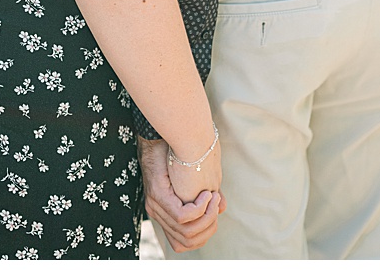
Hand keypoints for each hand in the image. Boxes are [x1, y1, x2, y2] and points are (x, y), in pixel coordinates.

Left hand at [139, 136, 223, 251]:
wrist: (170, 135)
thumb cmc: (183, 154)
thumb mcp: (199, 180)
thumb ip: (208, 198)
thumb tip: (222, 209)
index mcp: (165, 212)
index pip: (182, 243)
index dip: (203, 235)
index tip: (214, 217)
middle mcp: (158, 213)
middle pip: (186, 242)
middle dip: (208, 227)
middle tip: (216, 207)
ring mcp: (157, 206)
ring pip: (186, 231)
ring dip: (206, 217)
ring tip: (213, 198)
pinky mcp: (159, 196)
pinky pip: (183, 216)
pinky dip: (200, 208)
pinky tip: (206, 194)